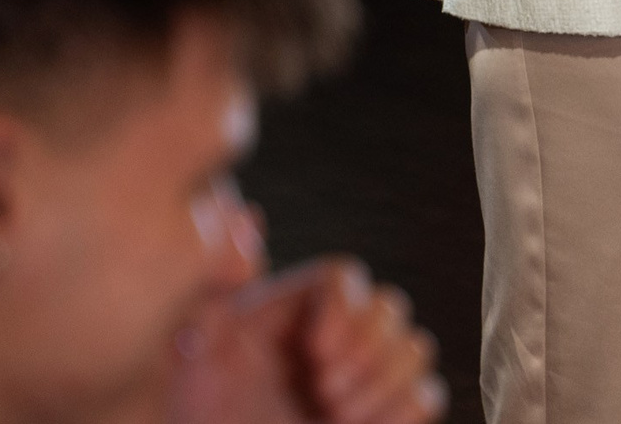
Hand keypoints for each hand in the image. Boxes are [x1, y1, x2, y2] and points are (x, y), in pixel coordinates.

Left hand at [171, 257, 444, 423]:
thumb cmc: (199, 416)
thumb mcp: (193, 354)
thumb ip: (215, 290)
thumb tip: (245, 216)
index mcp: (291, 312)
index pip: (344, 277)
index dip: (344, 308)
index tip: (316, 350)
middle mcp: (333, 336)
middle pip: (391, 307)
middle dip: (366, 351)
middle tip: (323, 391)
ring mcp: (363, 374)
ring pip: (416, 348)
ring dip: (382, 384)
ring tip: (335, 415)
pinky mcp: (384, 412)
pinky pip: (427, 394)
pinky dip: (402, 410)